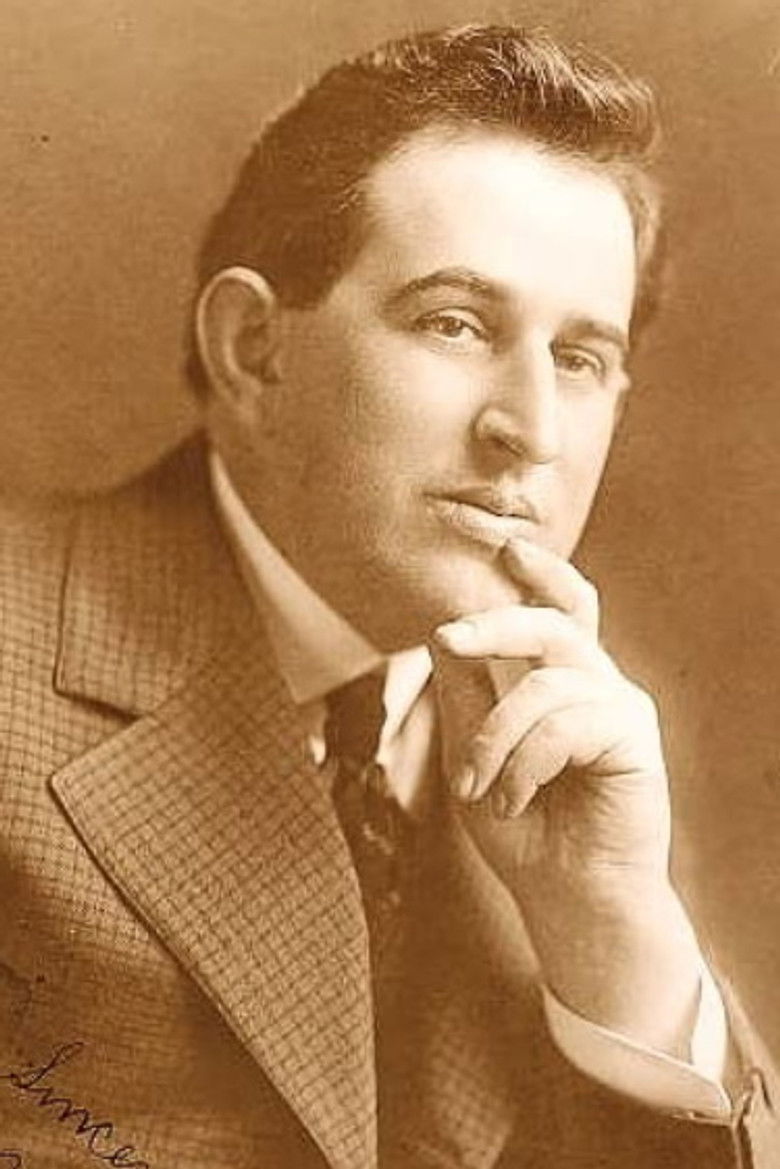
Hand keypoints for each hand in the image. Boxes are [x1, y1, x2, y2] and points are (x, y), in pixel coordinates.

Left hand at [431, 538, 701, 1054]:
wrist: (566, 897)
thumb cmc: (522, 828)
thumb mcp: (473, 755)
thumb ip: (466, 696)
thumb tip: (442, 631)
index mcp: (560, 683)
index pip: (560, 611)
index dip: (542, 574)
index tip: (508, 548)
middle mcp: (595, 685)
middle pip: (552, 624)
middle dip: (494, 624)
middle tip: (448, 635)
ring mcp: (619, 707)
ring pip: (545, 684)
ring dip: (496, 739)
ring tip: (479, 788)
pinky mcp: (634, 736)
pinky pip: (564, 723)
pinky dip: (524, 763)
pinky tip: (515, 799)